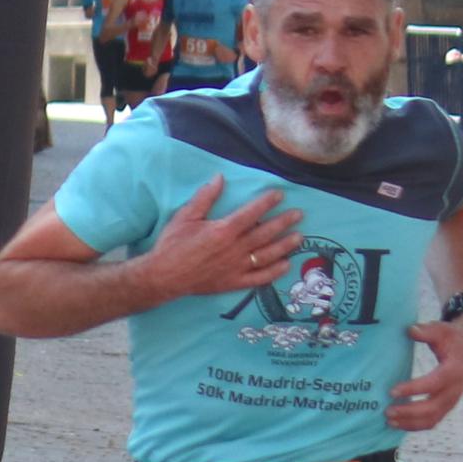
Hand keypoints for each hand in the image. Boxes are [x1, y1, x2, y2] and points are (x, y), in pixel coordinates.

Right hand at [138, 180, 305, 303]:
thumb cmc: (172, 245)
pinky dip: (274, 272)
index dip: (267, 202)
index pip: (252, 213)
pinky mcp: (233, 282)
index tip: (280, 195)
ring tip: (299, 237)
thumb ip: (205, 198)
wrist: (163, 276)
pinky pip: (259, 278)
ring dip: (285, 245)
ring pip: (267, 255)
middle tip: (299, 214)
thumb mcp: (185, 217)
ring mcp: (236, 267)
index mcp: (223, 230)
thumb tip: (219, 178)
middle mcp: (234, 249)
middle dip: (284, 222)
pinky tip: (285, 265)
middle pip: (265, 233)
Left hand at [386, 308, 462, 430]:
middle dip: (409, 412)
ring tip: (390, 421)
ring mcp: (452, 399)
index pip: (433, 384)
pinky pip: (433, 420)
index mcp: (454, 370)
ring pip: (433, 418)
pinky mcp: (448, 404)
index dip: (413, 389)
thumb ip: (427, 331)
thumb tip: (410, 330)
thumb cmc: (453, 337)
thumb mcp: (442, 330)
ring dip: (411, 423)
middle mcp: (455, 388)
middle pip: (433, 407)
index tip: (392, 391)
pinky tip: (399, 424)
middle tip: (387, 411)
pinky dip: (417, 425)